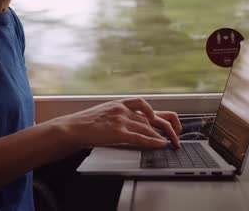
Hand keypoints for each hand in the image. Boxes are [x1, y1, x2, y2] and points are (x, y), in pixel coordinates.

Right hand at [54, 98, 181, 149]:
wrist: (71, 127)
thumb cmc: (85, 123)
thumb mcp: (104, 113)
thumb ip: (118, 116)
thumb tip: (131, 124)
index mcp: (120, 103)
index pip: (145, 105)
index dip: (158, 113)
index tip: (166, 121)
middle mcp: (123, 109)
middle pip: (152, 117)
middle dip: (168, 127)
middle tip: (177, 135)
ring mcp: (121, 120)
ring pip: (149, 127)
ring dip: (164, 136)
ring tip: (173, 143)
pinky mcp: (118, 132)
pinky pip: (140, 137)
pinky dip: (153, 141)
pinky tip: (161, 144)